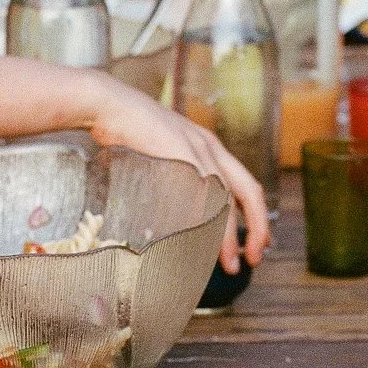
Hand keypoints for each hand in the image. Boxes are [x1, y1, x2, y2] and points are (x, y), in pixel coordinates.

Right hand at [87, 79, 269, 272]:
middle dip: (258, 229)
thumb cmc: (127, 130)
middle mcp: (210, 148)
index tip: (257, 242)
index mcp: (209, 147)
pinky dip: (206, 222)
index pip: (246, 185)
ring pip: (226, 199)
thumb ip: (174, 179)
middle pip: (249, 192)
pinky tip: (203, 242)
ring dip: (229, 236)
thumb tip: (174, 214)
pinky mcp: (181, 153)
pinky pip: (201, 194)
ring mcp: (197, 150)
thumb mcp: (161, 155)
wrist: (108, 105)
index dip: (257, 216)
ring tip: (230, 263)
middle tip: (254, 258)